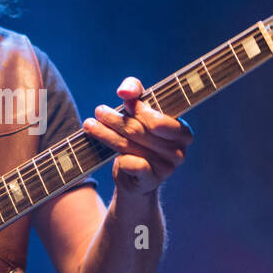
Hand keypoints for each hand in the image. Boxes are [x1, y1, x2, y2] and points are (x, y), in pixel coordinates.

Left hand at [82, 77, 193, 196]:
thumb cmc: (140, 138)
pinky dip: (120, 159)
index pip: (157, 118)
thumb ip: (136, 92)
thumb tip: (124, 91)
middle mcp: (179, 150)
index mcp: (183, 131)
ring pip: (130, 146)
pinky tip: (108, 152)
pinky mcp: (152, 181)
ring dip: (106, 134)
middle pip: (139, 131)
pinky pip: (132, 165)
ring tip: (89, 124)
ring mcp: (167, 167)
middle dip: (115, 119)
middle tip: (99, 111)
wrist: (136, 178)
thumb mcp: (140, 111)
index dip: (139, 109)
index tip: (123, 101)